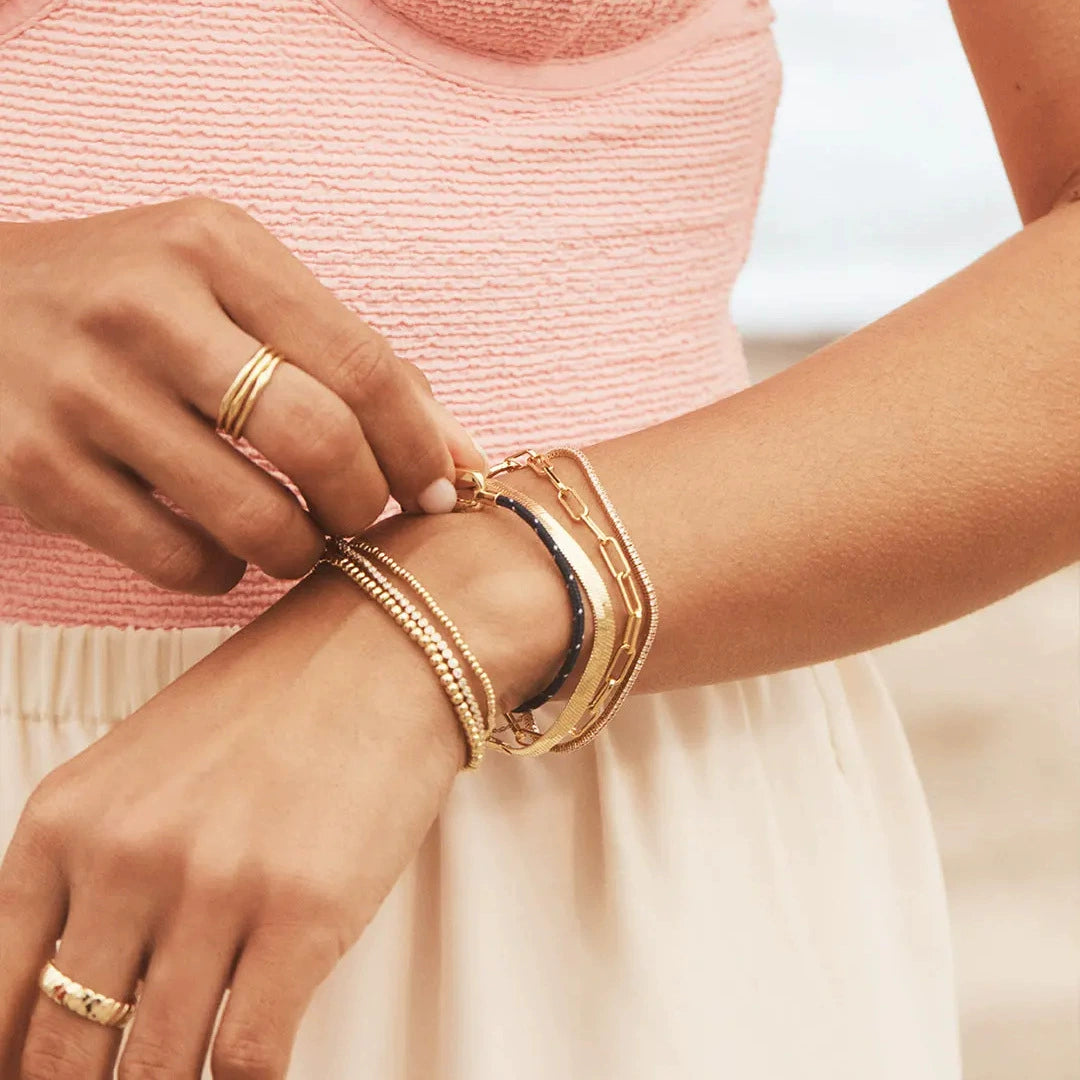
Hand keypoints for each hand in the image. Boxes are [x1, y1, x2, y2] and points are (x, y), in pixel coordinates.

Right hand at [0, 197, 483, 593]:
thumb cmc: (135, 302)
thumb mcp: (235, 290)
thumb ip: (348, 361)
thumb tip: (463, 459)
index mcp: (216, 248)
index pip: (362, 363)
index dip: (419, 445)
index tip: (437, 491)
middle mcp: (147, 310)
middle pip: (317, 440)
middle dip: (365, 503)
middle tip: (362, 517)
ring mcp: (83, 392)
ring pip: (253, 517)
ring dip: (301, 550)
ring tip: (299, 541)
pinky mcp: (36, 470)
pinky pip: (178, 560)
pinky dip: (223, 573)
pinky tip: (220, 548)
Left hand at [0, 503, 568, 1078]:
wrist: (386, 645)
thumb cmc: (276, 701)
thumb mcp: (147, 769)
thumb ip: (94, 872)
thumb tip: (81, 990)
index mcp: (66, 820)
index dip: (13, 1064)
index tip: (40, 1079)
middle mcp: (126, 857)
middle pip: (66, 1048)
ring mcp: (215, 886)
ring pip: (157, 1068)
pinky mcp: (304, 912)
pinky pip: (249, 1057)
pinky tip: (253, 1075)